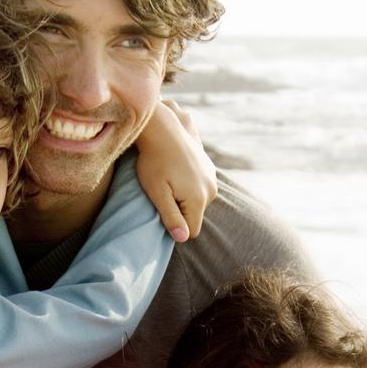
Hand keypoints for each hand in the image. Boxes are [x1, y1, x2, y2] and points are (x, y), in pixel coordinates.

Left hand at [133, 98, 214, 241]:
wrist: (162, 128)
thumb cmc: (154, 161)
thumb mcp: (157, 192)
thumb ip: (171, 216)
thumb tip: (183, 239)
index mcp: (199, 199)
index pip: (191, 231)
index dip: (175, 227)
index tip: (160, 210)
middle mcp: (211, 190)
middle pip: (194, 216)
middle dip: (179, 210)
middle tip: (162, 191)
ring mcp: (213, 177)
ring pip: (196, 201)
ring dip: (183, 197)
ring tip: (167, 179)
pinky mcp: (210, 168)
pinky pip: (199, 187)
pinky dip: (188, 185)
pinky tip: (175, 171)